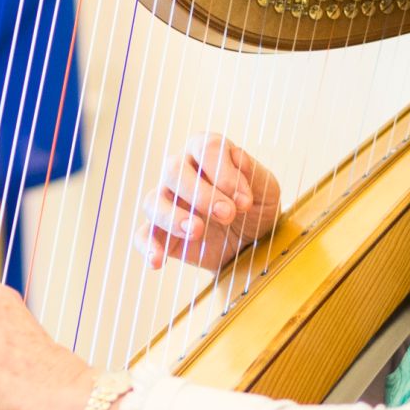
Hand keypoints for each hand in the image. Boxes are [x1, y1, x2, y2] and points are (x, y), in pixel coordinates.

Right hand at [133, 133, 281, 270]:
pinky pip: (143, 235)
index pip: (206, 148)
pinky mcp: (160, 231)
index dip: (225, 172)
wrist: (251, 243)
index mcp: (207, 152)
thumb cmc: (256, 208)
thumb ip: (254, 173)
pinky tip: (158, 261)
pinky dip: (148, 247)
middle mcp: (181, 170)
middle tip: (227, 215)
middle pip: (174, 169)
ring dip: (174, 217)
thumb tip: (237, 157)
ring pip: (153, 200)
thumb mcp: (266, 190)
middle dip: (202, 194)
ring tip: (197, 231)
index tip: (245, 201)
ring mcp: (166, 200)